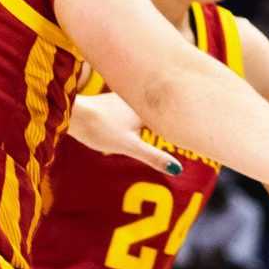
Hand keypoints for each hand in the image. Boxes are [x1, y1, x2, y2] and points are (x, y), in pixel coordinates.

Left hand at [67, 92, 182, 175]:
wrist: (72, 116)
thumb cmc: (100, 129)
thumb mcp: (130, 147)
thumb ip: (154, 157)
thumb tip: (178, 170)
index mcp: (144, 107)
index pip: (168, 110)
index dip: (181, 115)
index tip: (196, 117)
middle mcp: (135, 98)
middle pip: (156, 106)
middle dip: (165, 112)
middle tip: (184, 114)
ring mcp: (120, 98)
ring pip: (141, 104)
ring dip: (148, 110)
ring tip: (165, 114)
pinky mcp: (108, 102)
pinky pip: (128, 105)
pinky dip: (134, 111)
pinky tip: (130, 119)